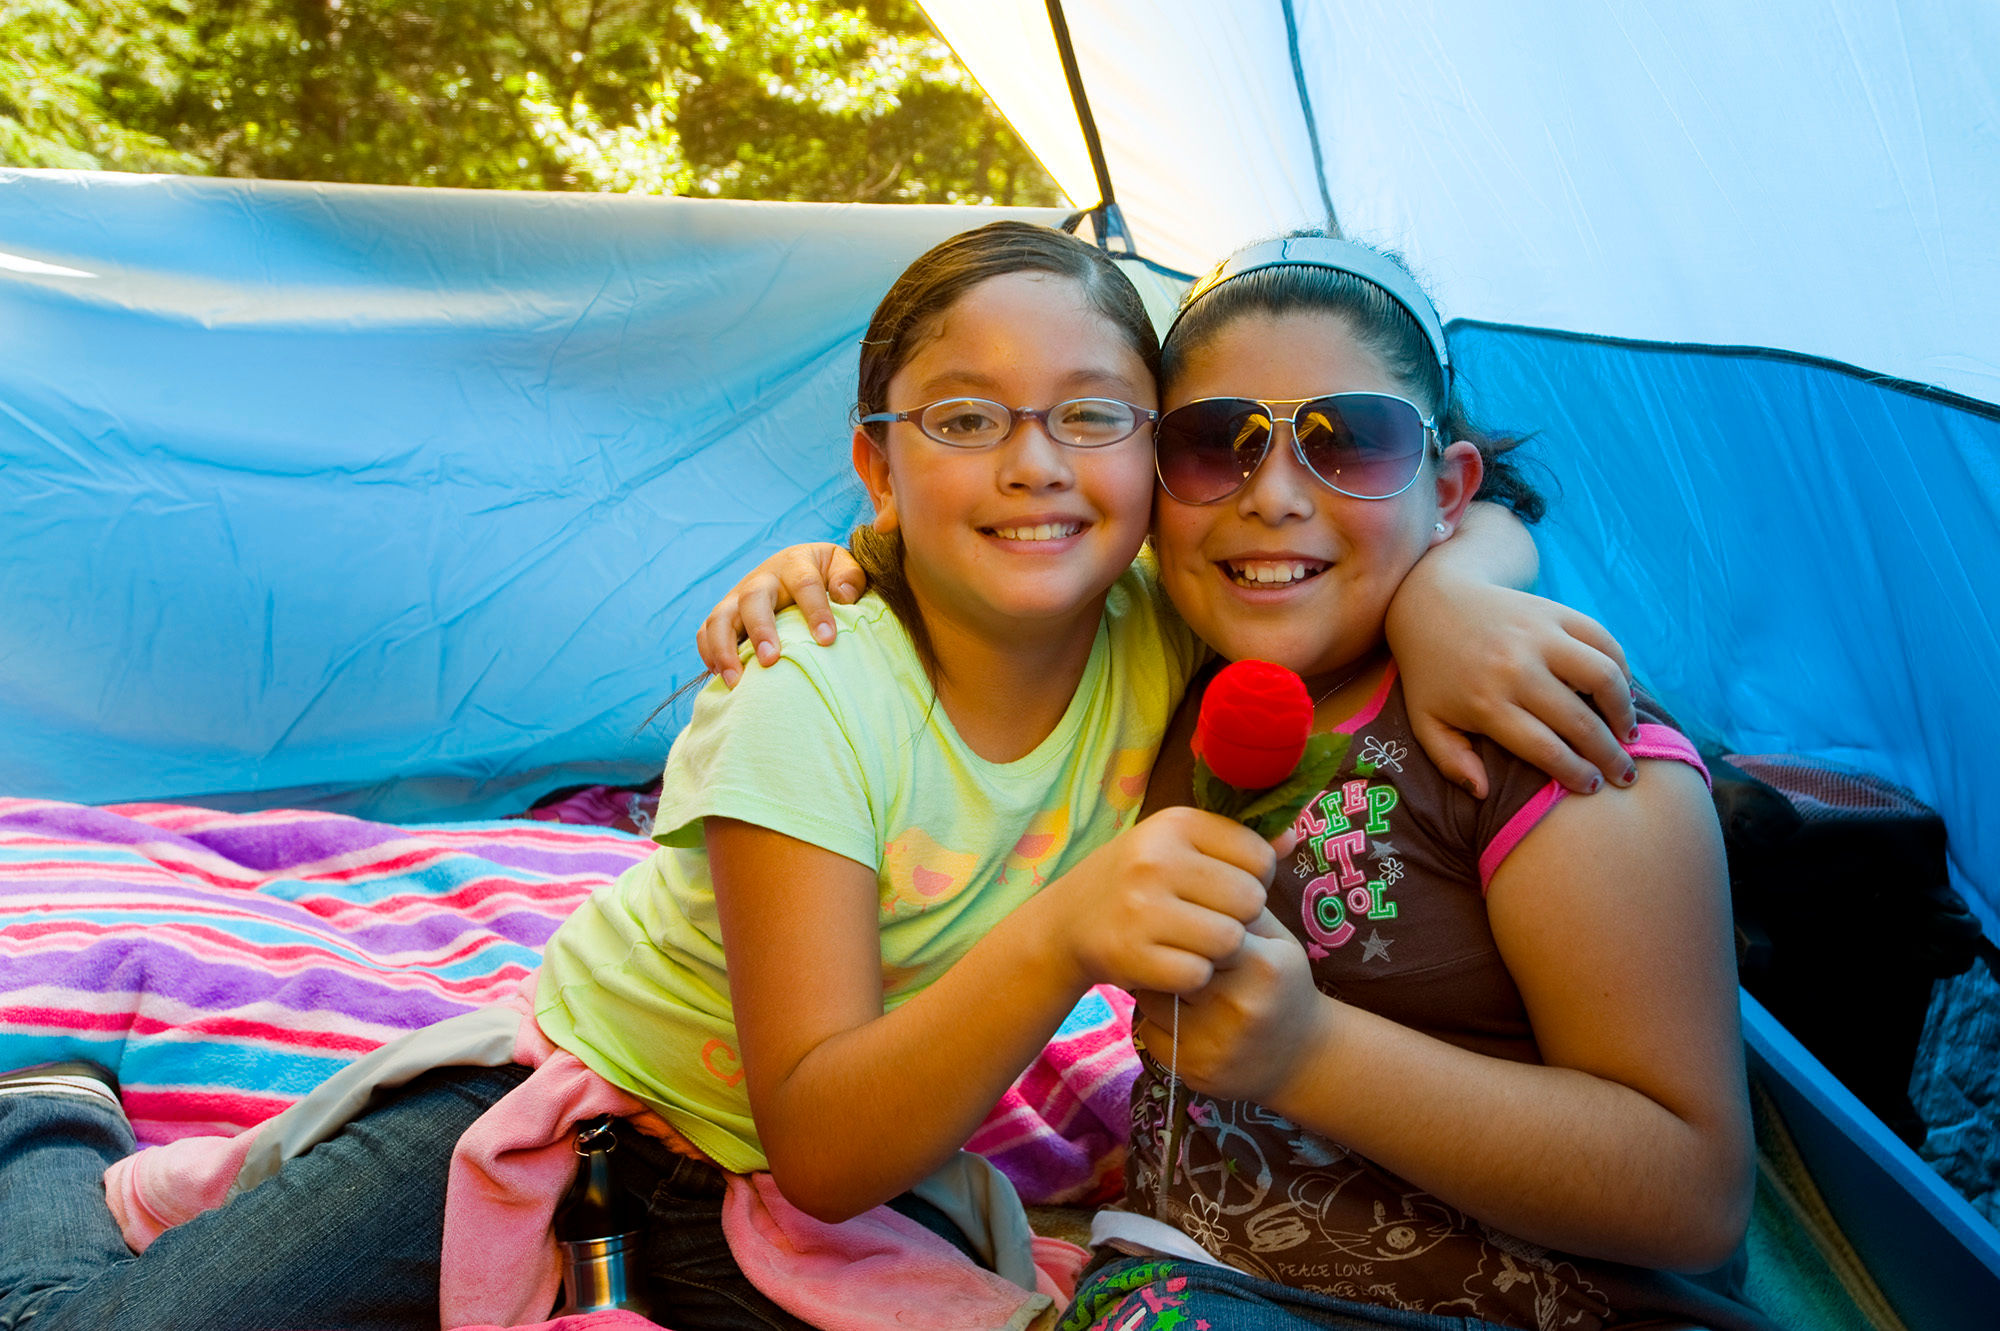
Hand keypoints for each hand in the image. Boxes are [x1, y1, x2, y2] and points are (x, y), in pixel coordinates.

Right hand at [695, 543, 867, 685]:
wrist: (796, 565)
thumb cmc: (824, 574)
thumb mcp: (841, 565)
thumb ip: (849, 576)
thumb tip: (843, 596)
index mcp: (795, 564)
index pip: (805, 584)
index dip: (816, 611)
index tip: (826, 640)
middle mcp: (761, 579)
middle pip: (753, 599)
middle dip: (760, 630)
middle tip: (770, 660)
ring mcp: (738, 596)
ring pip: (720, 617)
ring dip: (724, 648)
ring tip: (735, 680)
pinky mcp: (724, 613)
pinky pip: (706, 631)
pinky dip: (708, 652)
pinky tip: (721, 676)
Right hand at [1036, 807, 1274, 996]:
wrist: (1066, 922)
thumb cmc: (1138, 880)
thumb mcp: (1179, 846)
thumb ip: (1237, 843)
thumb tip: (1293, 840)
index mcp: (1176, 823)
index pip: (1259, 857)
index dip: (1252, 879)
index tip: (1222, 887)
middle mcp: (1156, 858)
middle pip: (1249, 901)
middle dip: (1238, 918)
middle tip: (1207, 920)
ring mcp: (1140, 907)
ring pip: (1229, 940)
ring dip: (1219, 951)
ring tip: (1193, 943)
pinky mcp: (1130, 953)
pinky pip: (1198, 974)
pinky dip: (1193, 977)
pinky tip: (1172, 963)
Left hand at [1133, 908, 1326, 1106]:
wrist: (1301, 1057)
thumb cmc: (1283, 985)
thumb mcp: (1277, 940)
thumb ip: (1239, 905)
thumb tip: (1197, 864)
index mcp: (1263, 965)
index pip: (1202, 927)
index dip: (1188, 923)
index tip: (1186, 920)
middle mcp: (1240, 1006)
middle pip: (1173, 961)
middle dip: (1168, 953)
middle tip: (1170, 949)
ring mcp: (1215, 1044)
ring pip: (1152, 998)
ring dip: (1156, 987)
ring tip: (1175, 984)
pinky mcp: (1194, 1071)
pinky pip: (1148, 1032)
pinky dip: (1155, 1022)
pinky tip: (1179, 1018)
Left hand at [1389, 578, 1635, 797]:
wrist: (1430, 602)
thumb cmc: (1431, 671)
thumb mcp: (1425, 720)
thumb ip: (1450, 761)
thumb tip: (1483, 794)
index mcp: (1486, 702)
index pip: (1546, 749)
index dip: (1577, 773)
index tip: (1593, 787)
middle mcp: (1516, 669)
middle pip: (1580, 722)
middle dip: (1611, 755)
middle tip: (1625, 774)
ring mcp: (1538, 636)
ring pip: (1603, 677)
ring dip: (1625, 710)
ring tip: (1630, 733)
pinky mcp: (1553, 611)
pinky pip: (1602, 640)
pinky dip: (1621, 667)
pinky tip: (1622, 691)